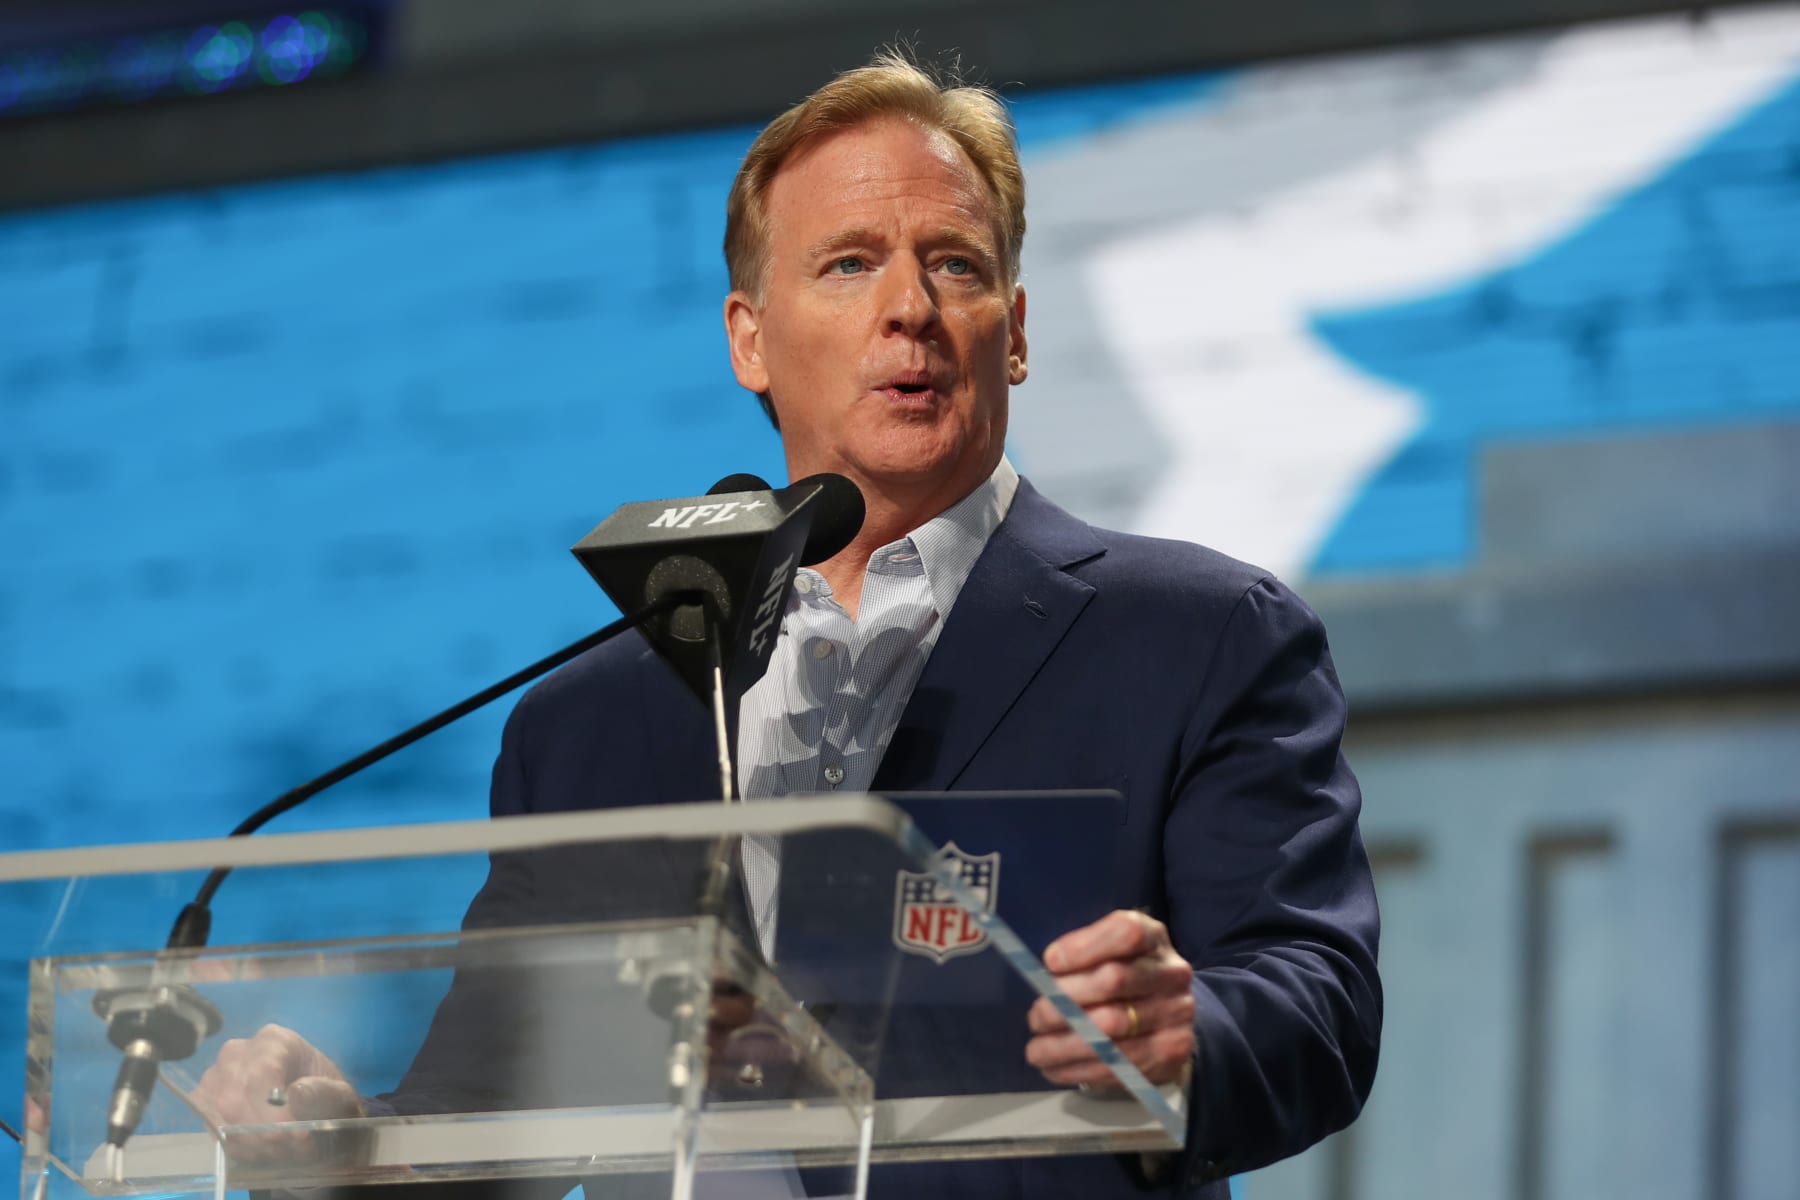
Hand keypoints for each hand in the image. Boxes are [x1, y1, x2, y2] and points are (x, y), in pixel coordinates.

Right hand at [190, 1024, 361, 1162]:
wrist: (311, 1106)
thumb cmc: (325, 1094)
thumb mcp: (339, 1093)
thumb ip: (325, 1092)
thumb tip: (297, 1094)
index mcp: (273, 1041)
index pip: (260, 1075)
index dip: (274, 1113)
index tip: (299, 1137)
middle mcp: (236, 1054)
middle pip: (235, 1100)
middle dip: (266, 1134)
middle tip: (297, 1149)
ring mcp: (215, 1078)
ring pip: (222, 1119)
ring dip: (255, 1145)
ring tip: (287, 1151)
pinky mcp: (204, 1103)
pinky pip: (214, 1132)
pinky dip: (241, 1149)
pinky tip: (266, 1151)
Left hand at [1025, 909, 1195, 1090]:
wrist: (1170, 1014)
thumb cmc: (1126, 974)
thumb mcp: (1111, 948)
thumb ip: (1084, 951)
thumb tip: (1050, 967)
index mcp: (1152, 938)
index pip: (1125, 933)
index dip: (1083, 947)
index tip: (1049, 962)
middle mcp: (1171, 974)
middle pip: (1113, 981)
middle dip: (1065, 1000)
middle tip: (1036, 1016)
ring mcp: (1175, 1015)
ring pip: (1110, 1029)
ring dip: (1063, 1042)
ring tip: (1036, 1049)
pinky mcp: (1171, 1053)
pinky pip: (1117, 1064)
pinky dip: (1077, 1068)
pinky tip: (1054, 1068)